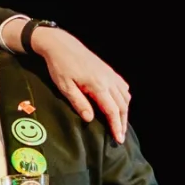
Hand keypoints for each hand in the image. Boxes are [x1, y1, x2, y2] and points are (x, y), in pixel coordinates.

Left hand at [30, 28, 130, 144]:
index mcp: (98, 85)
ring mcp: (110, 74)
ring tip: (120, 124)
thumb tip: (89, 119)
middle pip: (122, 105)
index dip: (116, 126)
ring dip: (125, 111)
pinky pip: (122, 86)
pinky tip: (120, 104)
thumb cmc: (60, 66)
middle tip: (121, 136)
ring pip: (125, 96)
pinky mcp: (108, 70)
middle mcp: (108, 79)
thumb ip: (78, 103)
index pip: (112, 110)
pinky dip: (124, 98)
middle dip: (123, 122)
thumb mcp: (65, 86)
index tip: (118, 139)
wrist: (62, 45)